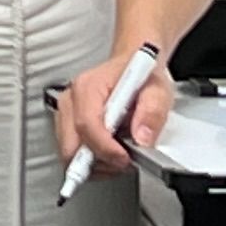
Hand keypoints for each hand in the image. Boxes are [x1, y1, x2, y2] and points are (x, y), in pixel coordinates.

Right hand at [53, 50, 177, 176]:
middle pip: (71, 144)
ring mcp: (67, 111)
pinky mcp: (68, 122)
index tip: (124, 158)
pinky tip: (109, 150)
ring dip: (95, 161)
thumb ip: (152, 112)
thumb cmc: (142, 75)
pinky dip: (91, 158)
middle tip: (123, 160)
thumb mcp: (158, 90)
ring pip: (69, 151)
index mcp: (89, 87)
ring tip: (120, 153)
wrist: (135, 65)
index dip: (105, 148)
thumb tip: (142, 138)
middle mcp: (72, 98)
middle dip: (98, 160)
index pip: (86, 125)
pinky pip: (72, 150)